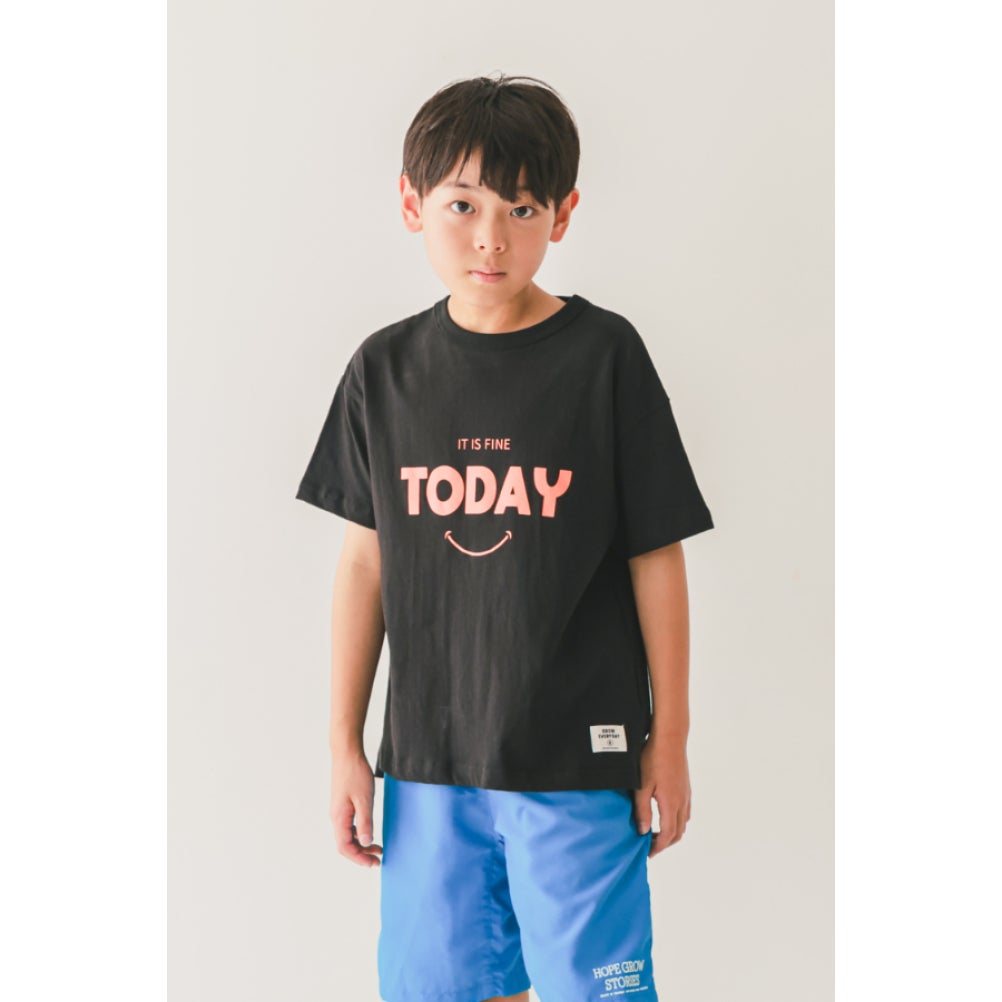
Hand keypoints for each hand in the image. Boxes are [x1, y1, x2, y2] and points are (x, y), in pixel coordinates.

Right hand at [330, 750, 382, 867]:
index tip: (373, 863)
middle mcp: (336, 817)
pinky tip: (368, 832)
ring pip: (347, 836)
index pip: (345, 847)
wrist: (347, 754)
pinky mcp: (342, 805)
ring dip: (361, 844)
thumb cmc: (355, 774)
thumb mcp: (364, 799)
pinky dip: (359, 833)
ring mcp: (338, 811)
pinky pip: (348, 826)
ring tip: (377, 848)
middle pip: (345, 844)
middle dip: (361, 854)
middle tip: (378, 859)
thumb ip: (365, 822)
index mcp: (339, 818)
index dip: (359, 858)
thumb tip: (365, 842)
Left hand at [633, 735, 690, 858]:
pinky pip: (685, 812)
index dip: (658, 847)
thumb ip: (643, 810)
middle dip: (665, 843)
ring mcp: (686, 794)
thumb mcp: (641, 786)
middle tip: (651, 846)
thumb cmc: (653, 759)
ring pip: (683, 823)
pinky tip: (666, 815)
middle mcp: (682, 802)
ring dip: (672, 832)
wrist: (670, 739)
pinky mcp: (686, 787)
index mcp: (671, 804)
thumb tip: (644, 831)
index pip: (668, 835)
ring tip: (656, 833)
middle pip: (678, 832)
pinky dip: (677, 821)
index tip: (648, 853)